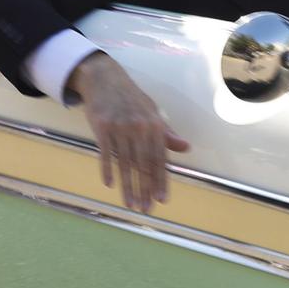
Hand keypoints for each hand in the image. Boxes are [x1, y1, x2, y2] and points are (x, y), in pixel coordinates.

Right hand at [69, 53, 188, 212]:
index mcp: (154, 125)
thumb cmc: (131, 99)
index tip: (162, 200)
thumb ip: (166, 133)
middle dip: (146, 189)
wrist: (105, 78)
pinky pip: (105, 152)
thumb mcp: (152, 112)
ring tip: (130, 204)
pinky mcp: (102, 126)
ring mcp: (120, 126)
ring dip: (128, 186)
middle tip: (146, 209)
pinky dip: (107, 169)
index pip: (159, 158)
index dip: (161, 180)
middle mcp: (139, 126)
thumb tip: (186, 148)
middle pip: (143, 164)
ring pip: (125, 162)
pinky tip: (110, 184)